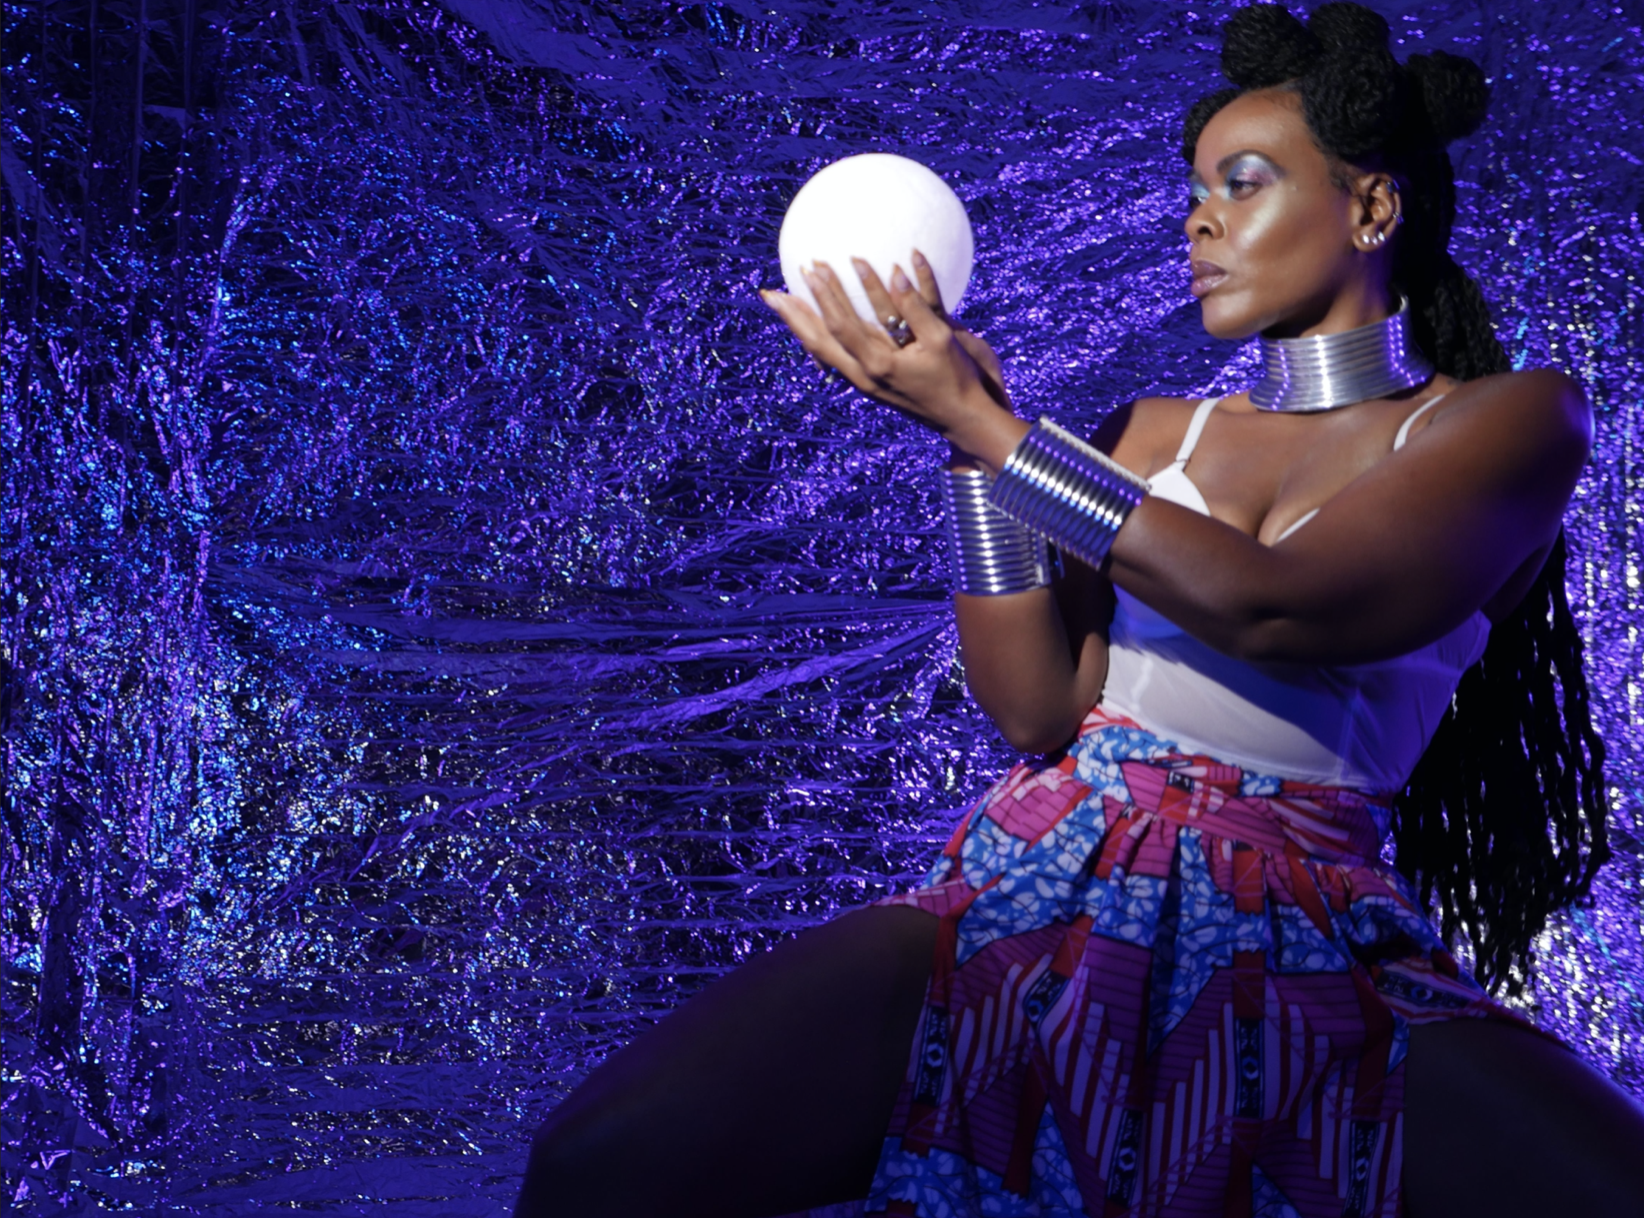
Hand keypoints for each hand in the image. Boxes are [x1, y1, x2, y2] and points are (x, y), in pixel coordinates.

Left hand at [760, 250, 1025, 468]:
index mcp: (877, 364)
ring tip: (782, 306)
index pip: (840, 325)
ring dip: (799, 328)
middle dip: (795, 315)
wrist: (961, 418)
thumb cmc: (956, 377)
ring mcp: (862, 382)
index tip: (814, 266)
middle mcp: (862, 376)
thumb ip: (916, 307)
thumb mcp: (941, 339)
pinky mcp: (866, 385)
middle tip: (772, 291)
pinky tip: (810, 329)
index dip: (826, 294)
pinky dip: (816, 342)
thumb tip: (895, 274)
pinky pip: (832, 360)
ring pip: (820, 353)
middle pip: (816, 342)